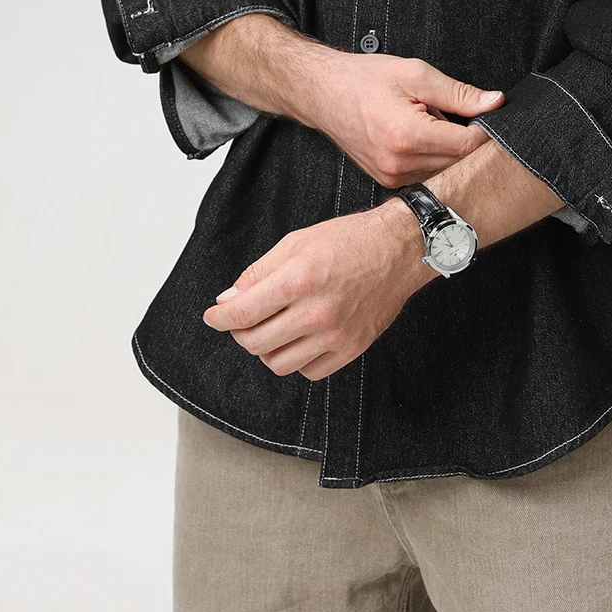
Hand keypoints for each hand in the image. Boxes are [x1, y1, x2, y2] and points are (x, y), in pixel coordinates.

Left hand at [202, 204, 433, 380]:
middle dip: (239, 332)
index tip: (213, 316)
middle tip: (243, 319)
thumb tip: (228, 300)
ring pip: (278, 363)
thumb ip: (258, 273)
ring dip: (266, 348)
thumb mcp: (296, 242)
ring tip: (273, 327)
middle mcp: (316, 312)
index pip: (242, 313)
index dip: (219, 318)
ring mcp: (335, 335)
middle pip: (255, 343)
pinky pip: (308, 371)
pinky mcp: (351, 349)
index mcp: (298, 279)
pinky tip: (300, 337)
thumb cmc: (348, 240)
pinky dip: (296, 359)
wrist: (398, 250)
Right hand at [305, 53, 505, 187]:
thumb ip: (458, 93)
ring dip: (450, 151)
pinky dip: (433, 158)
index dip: (485, 131)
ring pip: (444, 172)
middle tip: (463, 116)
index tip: (489, 117)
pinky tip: (424, 138)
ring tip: (436, 124)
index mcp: (408, 135)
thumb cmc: (365, 79)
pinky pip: (427, 175)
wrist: (324, 93)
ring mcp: (392, 177)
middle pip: (459, 163)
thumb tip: (495, 103)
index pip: (467, 146)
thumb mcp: (416, 74)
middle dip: (468, 141)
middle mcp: (399, 163)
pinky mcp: (388, 181)